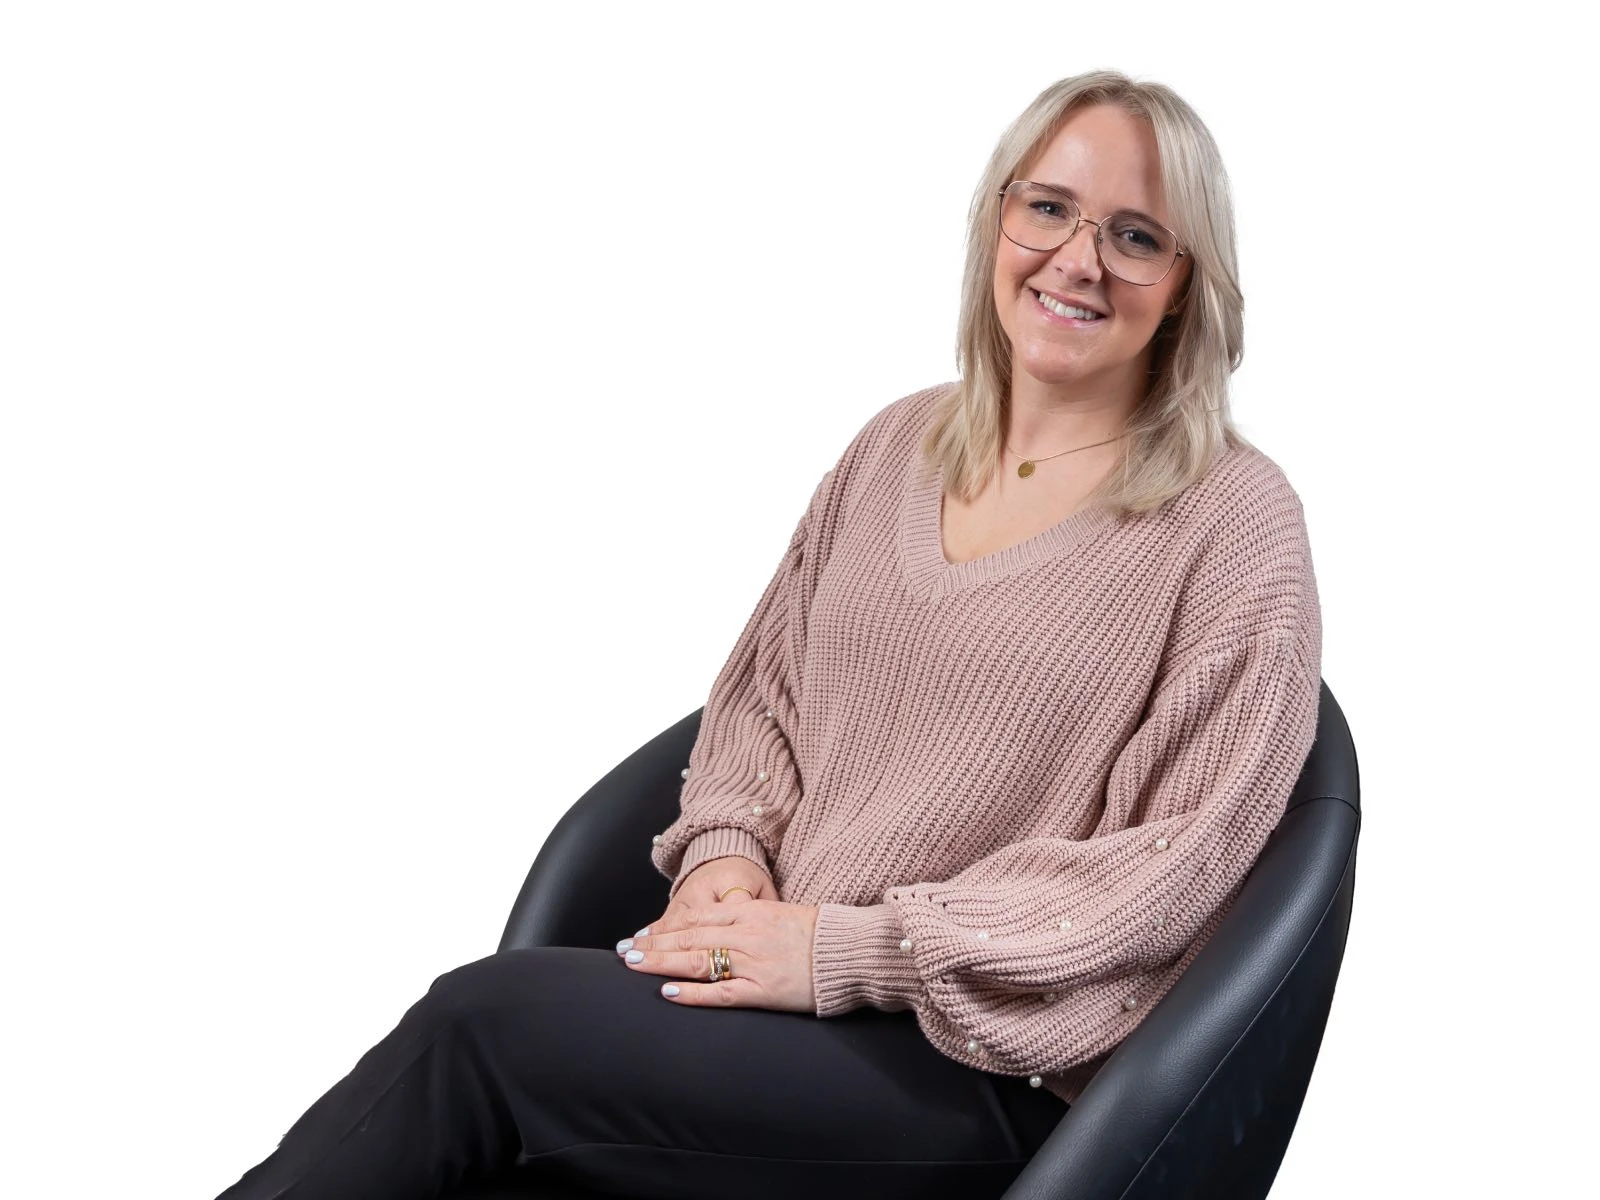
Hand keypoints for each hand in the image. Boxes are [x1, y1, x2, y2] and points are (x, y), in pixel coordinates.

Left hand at [617, 857, 818, 1010]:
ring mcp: (752, 962)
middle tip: (623, 951)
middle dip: (653, 944)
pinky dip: (692, 993)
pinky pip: (721, 993)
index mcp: (749, 913)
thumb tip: (715, 930)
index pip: (696, 919)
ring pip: (697, 961)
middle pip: (688, 938)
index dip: (664, 927)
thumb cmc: (817, 933)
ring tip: (635, 965)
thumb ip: (746, 919)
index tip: (641, 934)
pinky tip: (668, 992)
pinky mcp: (762, 990)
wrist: (849, 949)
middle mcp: (745, 934)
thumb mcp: (777, 914)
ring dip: (662, 962)